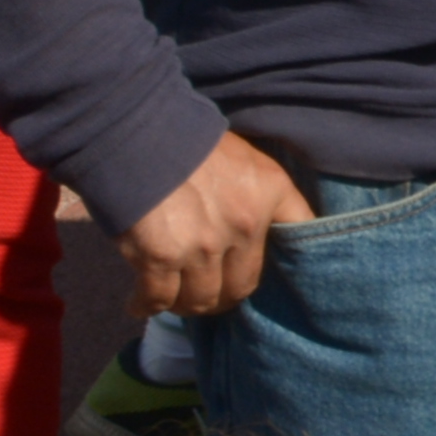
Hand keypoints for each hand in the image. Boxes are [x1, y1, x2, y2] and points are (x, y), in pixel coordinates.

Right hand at [119, 130, 314, 324]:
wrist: (135, 129)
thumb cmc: (186, 140)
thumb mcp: (243, 157)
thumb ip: (258, 193)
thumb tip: (253, 235)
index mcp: (269, 192)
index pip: (300, 233)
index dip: (289, 264)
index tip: (263, 272)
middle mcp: (244, 225)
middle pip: (239, 287)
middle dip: (221, 297)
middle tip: (203, 295)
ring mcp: (204, 246)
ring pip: (200, 299)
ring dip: (184, 305)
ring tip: (170, 299)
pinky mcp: (162, 258)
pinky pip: (158, 299)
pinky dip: (146, 306)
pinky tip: (138, 304)